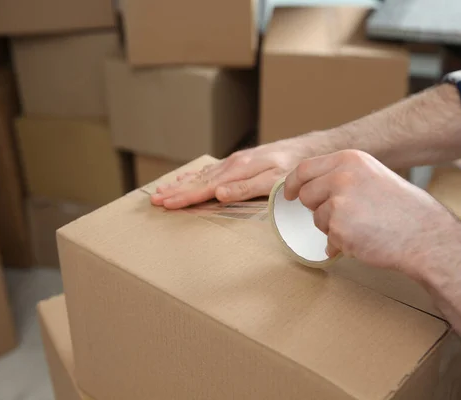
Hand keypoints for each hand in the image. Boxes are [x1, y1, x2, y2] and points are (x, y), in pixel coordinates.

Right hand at [150, 138, 316, 208]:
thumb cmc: (292, 168)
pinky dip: (195, 176)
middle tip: (154, 199)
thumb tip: (219, 194)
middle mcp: (232, 164)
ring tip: (163, 190)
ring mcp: (234, 162)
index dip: (184, 198)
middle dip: (175, 191)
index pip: (205, 188)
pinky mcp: (238, 162)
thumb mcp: (274, 181)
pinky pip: (210, 170)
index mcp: (238, 170)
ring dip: (181, 184)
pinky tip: (187, 178)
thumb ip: (247, 188)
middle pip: (198, 181)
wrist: (306, 149)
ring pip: (201, 175)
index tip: (166, 204)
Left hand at [284, 150, 460, 277]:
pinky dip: (342, 244)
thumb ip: (343, 176)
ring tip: (364, 226)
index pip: (305, 168)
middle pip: (307, 194)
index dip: (293, 183)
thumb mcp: (372, 177)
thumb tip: (311, 186)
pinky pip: (328, 238)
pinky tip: (366, 239)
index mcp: (350, 159)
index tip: (290, 194)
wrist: (426, 235)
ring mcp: (339, 201)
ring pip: (317, 218)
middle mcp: (341, 176)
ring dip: (333, 227)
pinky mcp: (338, 227)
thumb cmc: (404, 210)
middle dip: (319, 208)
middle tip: (347, 216)